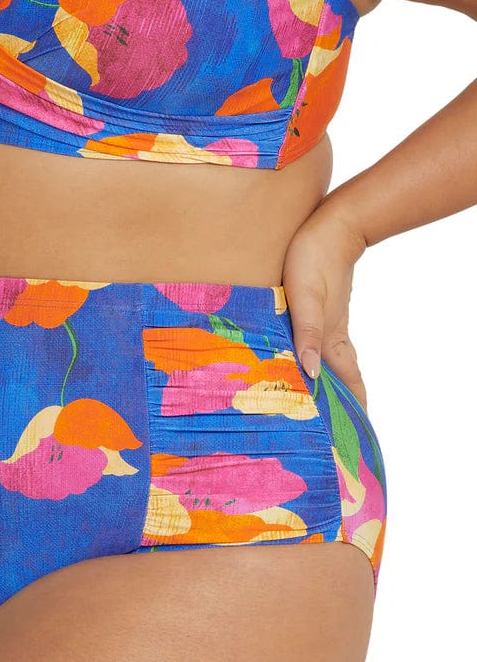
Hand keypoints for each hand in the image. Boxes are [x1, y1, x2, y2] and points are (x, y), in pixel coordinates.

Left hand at [281, 200, 369, 411]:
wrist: (333, 225)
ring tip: (324, 404)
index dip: (354, 409)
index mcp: (332, 340)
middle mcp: (333, 336)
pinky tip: (309, 363)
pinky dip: (318, 362)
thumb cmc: (314, 259)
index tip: (355, 436)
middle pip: (345, 378)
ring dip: (331, 384)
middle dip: (343, 404)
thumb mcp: (305, 298)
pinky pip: (322, 345)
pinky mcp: (323, 310)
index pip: (349, 383)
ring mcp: (330, 323)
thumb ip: (306, 335)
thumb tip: (310, 374)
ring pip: (333, 362)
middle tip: (338, 430)